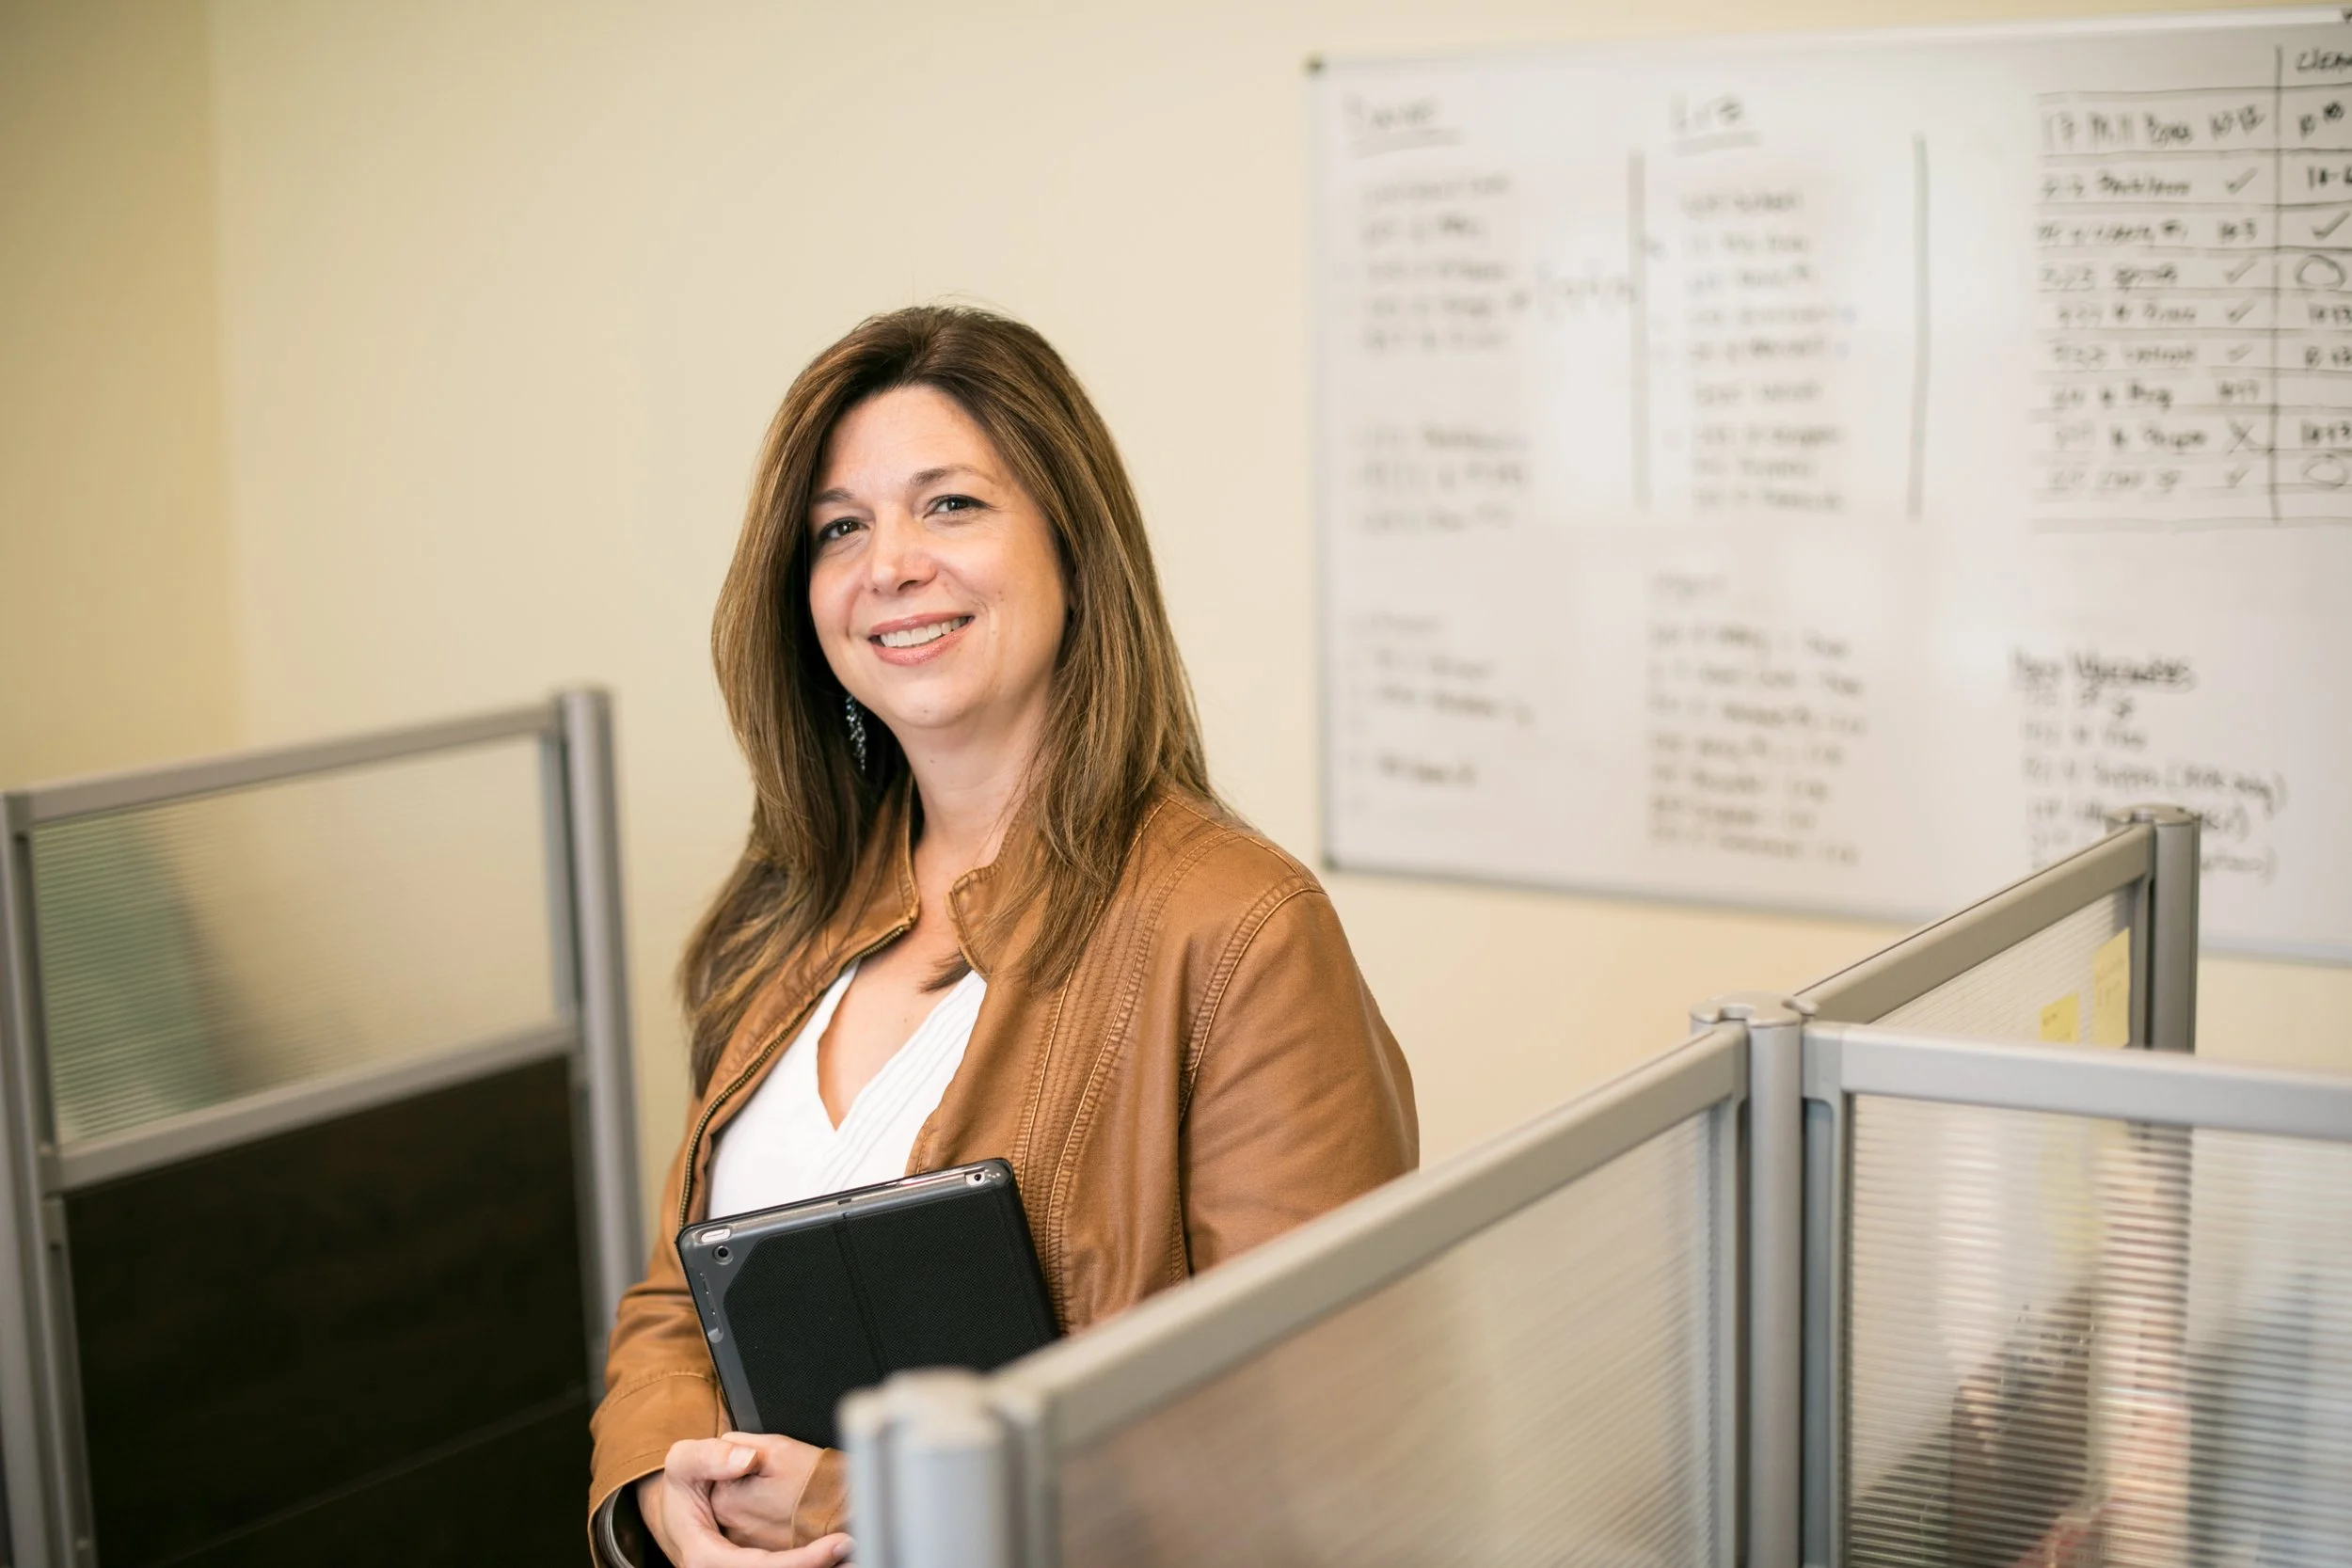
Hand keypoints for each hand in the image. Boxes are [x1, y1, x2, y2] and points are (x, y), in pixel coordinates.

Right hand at [638, 1438, 851, 1566]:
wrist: (675, 1507)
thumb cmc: (682, 1488)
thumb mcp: (684, 1462)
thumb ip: (710, 1457)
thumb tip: (746, 1459)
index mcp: (705, 1556)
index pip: (758, 1567)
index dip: (800, 1562)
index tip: (836, 1544)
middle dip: (818, 1567)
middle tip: (857, 1546)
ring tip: (858, 1554)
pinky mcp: (752, 1567)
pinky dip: (811, 1564)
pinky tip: (841, 1556)